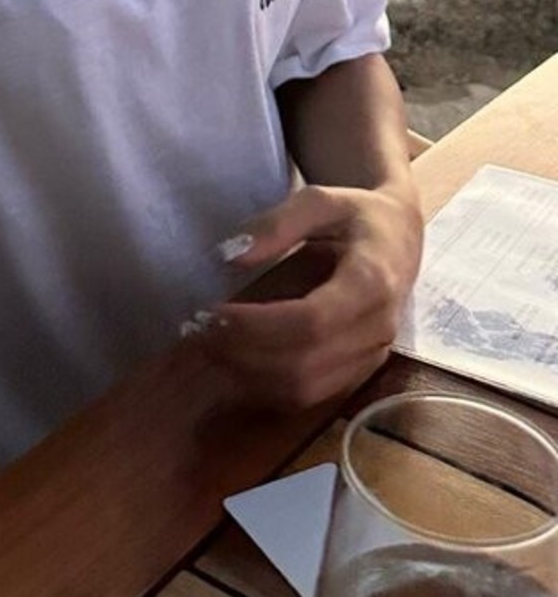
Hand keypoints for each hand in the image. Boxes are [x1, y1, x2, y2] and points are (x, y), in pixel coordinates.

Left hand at [193, 183, 422, 410]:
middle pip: (304, 362)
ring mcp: (373, 355)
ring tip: (209, 346)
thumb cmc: (357, 214)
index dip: (256, 325)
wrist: (400, 237)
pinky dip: (268, 386)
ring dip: (250, 375)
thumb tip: (229, 256)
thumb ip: (277, 224)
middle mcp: (377, 328)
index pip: (311, 321)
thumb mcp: (320, 200)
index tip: (212, 313)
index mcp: (372, 282)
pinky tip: (237, 362)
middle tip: (197, 330)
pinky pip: (311, 395)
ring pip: (305, 388)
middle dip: (244, 353)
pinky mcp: (362, 372)